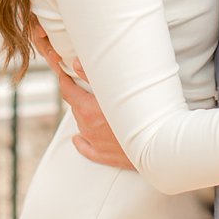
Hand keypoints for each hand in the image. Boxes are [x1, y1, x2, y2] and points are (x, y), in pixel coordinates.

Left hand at [28, 18, 132, 169]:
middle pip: (75, 107)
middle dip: (78, 96)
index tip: (63, 73)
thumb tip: (76, 63)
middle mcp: (87, 127)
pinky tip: (78, 138)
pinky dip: (82, 141)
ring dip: (85, 114)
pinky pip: (85, 148)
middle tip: (86, 86)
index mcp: (88, 109)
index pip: (68, 91)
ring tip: (96, 106)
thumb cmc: (139, 113)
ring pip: (82, 124)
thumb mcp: (116, 89)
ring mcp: (94, 142)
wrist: (156, 144)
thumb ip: (94, 75)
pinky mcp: (102, 155)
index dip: (64, 80)